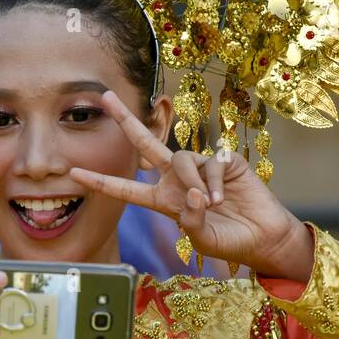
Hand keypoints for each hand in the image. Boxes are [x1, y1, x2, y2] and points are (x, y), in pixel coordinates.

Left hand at [69, 90, 314, 280]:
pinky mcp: (223, 161)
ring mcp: (199, 168)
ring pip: (181, 160)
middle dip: (125, 120)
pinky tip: (224, 197)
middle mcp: (176, 179)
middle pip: (145, 145)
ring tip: (212, 205)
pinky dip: (214, 182)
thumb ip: (191, 221)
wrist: (264, 236)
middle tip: (105, 96)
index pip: (126, 189)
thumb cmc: (230, 241)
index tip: (73, 173)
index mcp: (163, 199)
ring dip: (193, 182)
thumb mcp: (203, 240)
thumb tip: (192, 194)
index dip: (101, 181)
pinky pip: (209, 164)